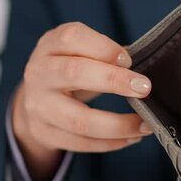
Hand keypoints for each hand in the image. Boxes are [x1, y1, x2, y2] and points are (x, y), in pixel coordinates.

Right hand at [12, 22, 152, 180]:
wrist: (34, 101)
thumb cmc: (69, 71)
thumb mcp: (80, 54)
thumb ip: (106, 55)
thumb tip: (147, 63)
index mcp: (50, 46)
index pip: (71, 37)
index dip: (103, 47)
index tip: (129, 60)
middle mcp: (39, 73)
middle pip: (74, 73)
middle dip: (114, 81)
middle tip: (145, 88)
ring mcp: (38, 106)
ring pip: (79, 119)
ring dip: (118, 125)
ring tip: (146, 124)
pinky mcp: (44, 133)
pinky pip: (80, 143)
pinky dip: (111, 143)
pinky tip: (132, 137)